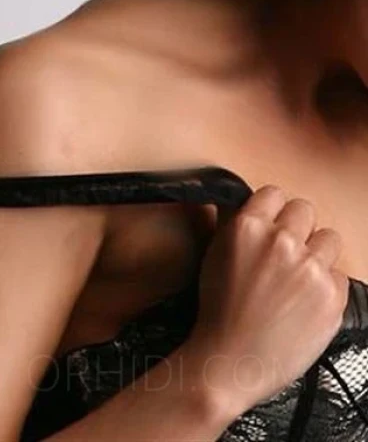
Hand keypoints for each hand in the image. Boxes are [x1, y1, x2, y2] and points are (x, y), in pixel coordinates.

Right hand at [184, 185, 348, 419]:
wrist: (230, 361)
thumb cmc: (218, 312)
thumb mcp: (214, 255)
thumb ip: (232, 222)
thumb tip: (242, 199)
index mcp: (249, 228)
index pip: (274, 194)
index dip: (273, 211)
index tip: (272, 225)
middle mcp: (281, 242)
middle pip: (305, 210)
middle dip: (297, 228)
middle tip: (286, 252)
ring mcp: (309, 269)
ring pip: (329, 238)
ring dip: (316, 253)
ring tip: (300, 276)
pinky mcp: (331, 297)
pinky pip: (340, 274)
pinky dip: (326, 286)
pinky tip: (306, 301)